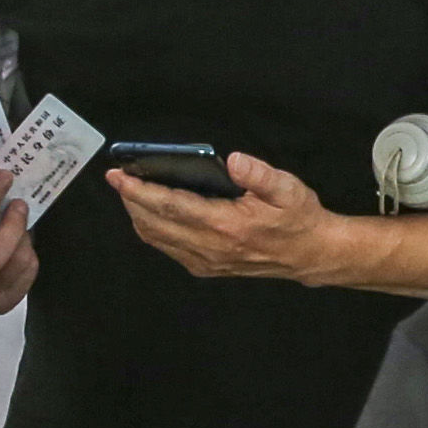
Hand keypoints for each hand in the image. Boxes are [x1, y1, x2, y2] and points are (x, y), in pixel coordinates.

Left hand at [112, 150, 345, 282]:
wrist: (310, 255)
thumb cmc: (298, 219)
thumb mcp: (288, 189)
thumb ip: (259, 174)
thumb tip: (234, 160)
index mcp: (226, 226)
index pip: (171, 205)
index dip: (140, 190)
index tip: (119, 175)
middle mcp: (210, 247)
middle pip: (154, 224)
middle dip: (131, 200)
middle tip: (118, 177)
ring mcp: (205, 261)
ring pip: (156, 238)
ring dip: (138, 215)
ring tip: (130, 191)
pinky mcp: (206, 267)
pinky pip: (168, 248)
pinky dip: (152, 229)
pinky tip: (151, 212)